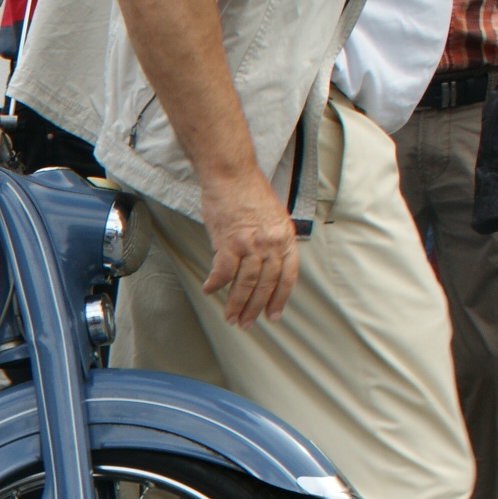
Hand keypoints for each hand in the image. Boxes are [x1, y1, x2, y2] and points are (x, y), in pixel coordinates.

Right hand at [197, 170, 298, 327]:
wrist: (232, 175)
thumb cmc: (248, 192)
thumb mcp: (272, 217)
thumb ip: (271, 241)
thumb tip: (262, 264)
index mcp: (284, 237)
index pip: (287, 276)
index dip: (279, 299)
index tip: (273, 315)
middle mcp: (271, 243)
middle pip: (266, 284)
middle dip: (256, 308)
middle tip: (247, 324)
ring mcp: (251, 243)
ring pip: (246, 283)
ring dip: (237, 303)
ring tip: (230, 317)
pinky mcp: (229, 241)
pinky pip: (223, 271)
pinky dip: (216, 284)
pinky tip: (210, 290)